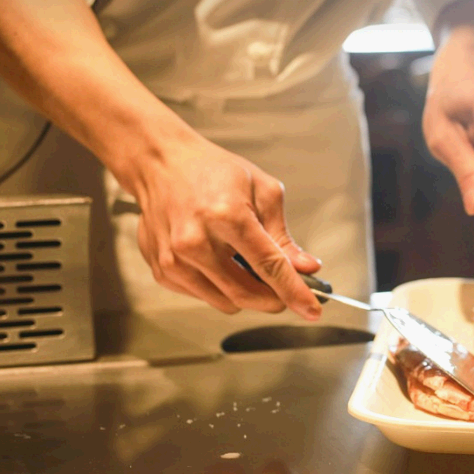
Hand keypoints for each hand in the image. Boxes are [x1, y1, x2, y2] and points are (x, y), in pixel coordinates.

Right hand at [124, 132, 322, 319]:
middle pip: (247, 293)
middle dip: (274, 299)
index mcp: (226, 216)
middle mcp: (195, 241)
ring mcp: (174, 260)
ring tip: (247, 263)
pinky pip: (204, 297)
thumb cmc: (212, 171)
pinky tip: (220, 261)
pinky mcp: (162, 271)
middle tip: (287, 290)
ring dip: (248, 294)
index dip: (294, 292)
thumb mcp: (262, 191)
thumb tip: (305, 268)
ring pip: (227, 302)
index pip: (268, 266)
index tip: (312, 310)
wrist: (161, 164)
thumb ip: (283, 236)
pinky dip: (221, 287)